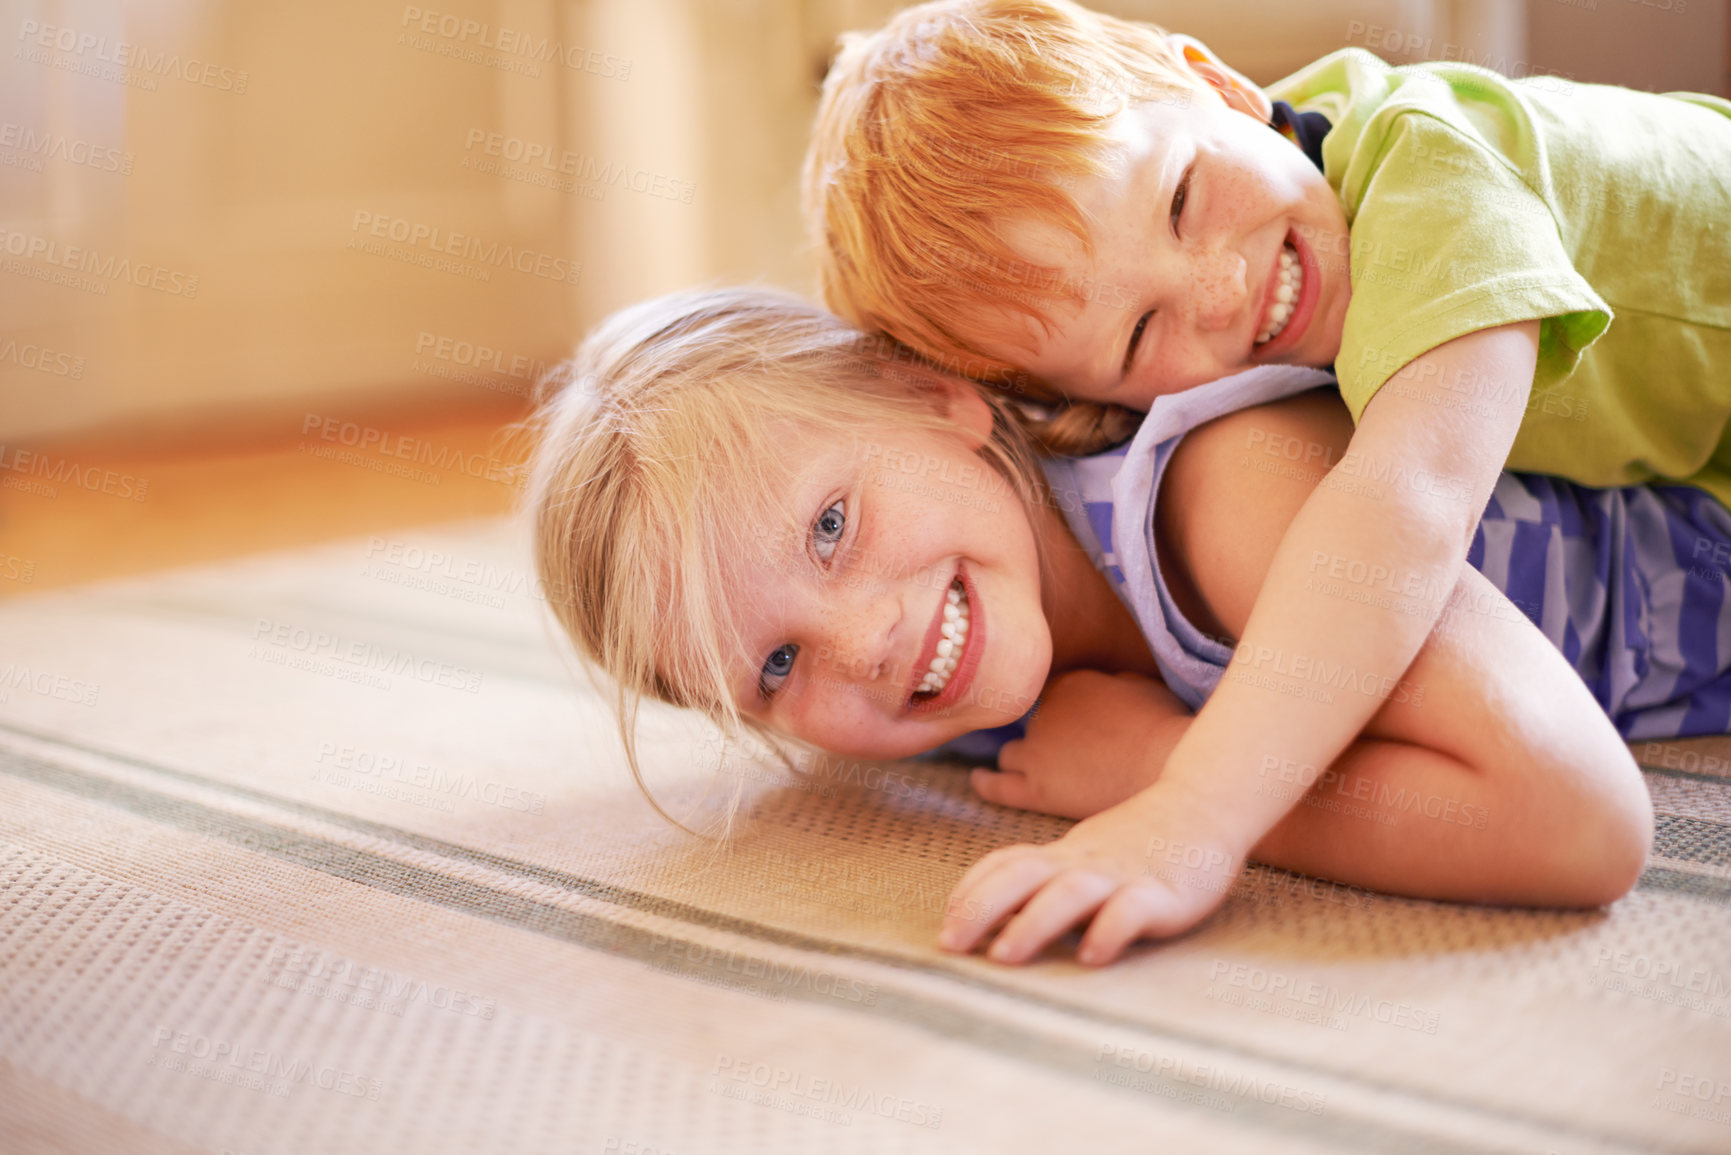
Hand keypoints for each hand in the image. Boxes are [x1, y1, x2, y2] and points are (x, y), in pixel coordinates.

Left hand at [940, 791, 1243, 965]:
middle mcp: (1084, 862)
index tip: (944, 926)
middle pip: (1022, 875)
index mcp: (1063, 854)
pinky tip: (1091, 957)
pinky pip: (1132, 910)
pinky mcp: (1163, 893)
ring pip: (1070, 892)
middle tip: (950, 946)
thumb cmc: (1136, 841)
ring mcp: (1122, 875)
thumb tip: (993, 918)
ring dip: (1033, 922)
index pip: (1005, 865)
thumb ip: (1043, 880)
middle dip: (980, 908)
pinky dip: (1109, 931)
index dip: (970, 894)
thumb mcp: (1082, 855)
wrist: (1204, 807)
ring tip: (1004, 956)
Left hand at [971, 670, 1188, 819]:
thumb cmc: (1165, 727)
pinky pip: (997, 786)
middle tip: (1067, 752)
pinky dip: (985, 782)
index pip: (1049, 694)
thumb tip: (1101, 686)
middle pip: (1029, 723)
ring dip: (1021, 758)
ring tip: (1032, 768)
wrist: (1166, 767)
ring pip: (1011, 753)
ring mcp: (1036, 751)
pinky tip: (978, 780)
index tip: (1070, 722)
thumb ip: (1108, 683)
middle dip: (1044, 735)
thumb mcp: (1140, 685)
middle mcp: (1042, 713)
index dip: (1059, 710)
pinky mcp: (1036, 790)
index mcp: (1069, 684)